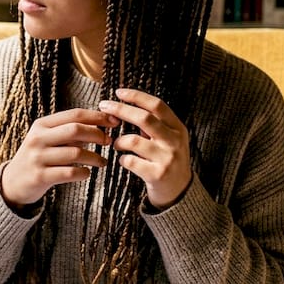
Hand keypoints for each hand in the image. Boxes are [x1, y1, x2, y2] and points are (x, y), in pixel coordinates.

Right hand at [0, 108, 116, 209]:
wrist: (13, 183)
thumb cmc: (39, 158)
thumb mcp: (48, 139)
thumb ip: (70, 132)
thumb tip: (101, 124)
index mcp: (42, 125)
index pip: (74, 115)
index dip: (97, 117)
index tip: (114, 121)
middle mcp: (38, 138)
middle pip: (75, 130)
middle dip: (97, 134)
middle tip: (109, 141)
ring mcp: (37, 157)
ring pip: (75, 152)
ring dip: (95, 157)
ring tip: (102, 161)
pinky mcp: (40, 176)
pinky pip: (70, 172)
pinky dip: (83, 173)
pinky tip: (86, 173)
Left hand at [97, 88, 191, 208]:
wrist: (179, 191)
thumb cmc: (167, 160)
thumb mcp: (169, 139)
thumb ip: (154, 124)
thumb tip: (124, 105)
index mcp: (178, 128)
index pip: (157, 105)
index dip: (136, 96)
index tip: (118, 92)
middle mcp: (174, 141)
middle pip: (144, 119)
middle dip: (120, 110)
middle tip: (104, 107)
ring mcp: (167, 158)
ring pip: (133, 140)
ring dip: (119, 140)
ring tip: (117, 144)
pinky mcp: (157, 174)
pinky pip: (130, 161)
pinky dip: (122, 159)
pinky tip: (124, 161)